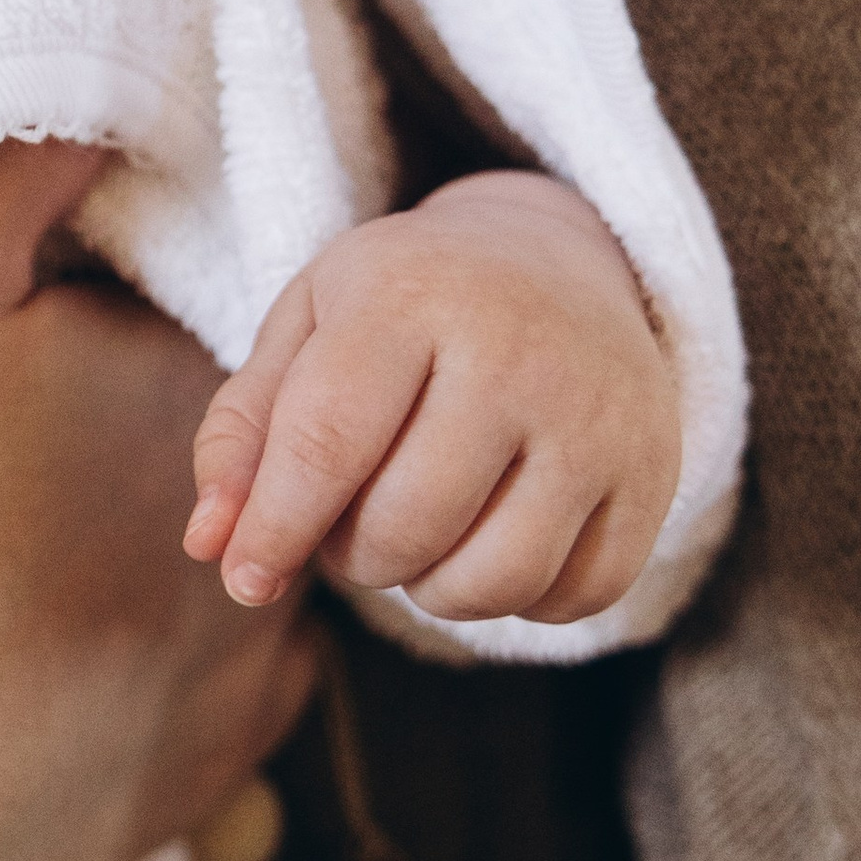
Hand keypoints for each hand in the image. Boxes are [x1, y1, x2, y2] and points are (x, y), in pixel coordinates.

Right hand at [0, 141, 319, 860]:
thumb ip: (25, 145)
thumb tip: (123, 47)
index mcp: (222, 397)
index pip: (213, 288)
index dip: (118, 278)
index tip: (14, 313)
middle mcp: (280, 535)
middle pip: (229, 424)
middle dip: (140, 403)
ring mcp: (248, 668)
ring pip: (231, 547)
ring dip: (150, 529)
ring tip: (10, 537)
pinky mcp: (200, 776)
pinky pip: (217, 680)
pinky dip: (150, 649)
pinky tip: (45, 637)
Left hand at [185, 169, 678, 621]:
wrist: (559, 261)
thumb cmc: (405, 306)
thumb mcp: (308, 329)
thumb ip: (244, 431)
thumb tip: (209, 546)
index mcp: (413, 294)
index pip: (327, 446)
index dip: (274, 530)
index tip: (245, 577)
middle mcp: (520, 349)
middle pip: (406, 526)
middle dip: (352, 554)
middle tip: (350, 519)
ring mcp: (599, 415)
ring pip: (491, 579)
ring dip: (428, 587)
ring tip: (417, 532)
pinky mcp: (652, 474)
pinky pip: (570, 598)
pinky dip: (515, 599)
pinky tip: (492, 538)